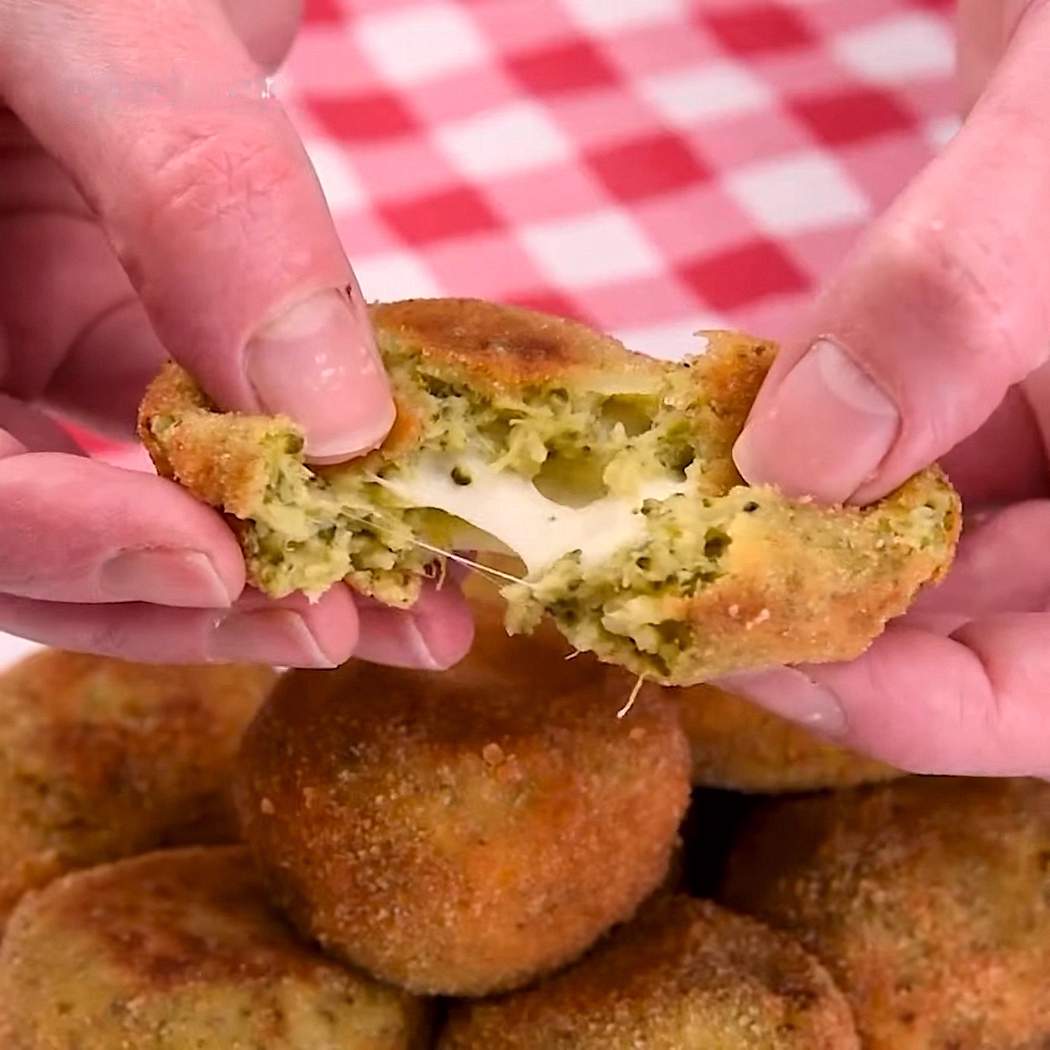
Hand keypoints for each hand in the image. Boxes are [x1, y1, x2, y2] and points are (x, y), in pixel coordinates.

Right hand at [0, 0, 472, 668]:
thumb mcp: (80, 15)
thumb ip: (193, 191)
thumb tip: (331, 417)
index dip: (57, 547)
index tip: (209, 570)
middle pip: (58, 525)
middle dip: (200, 593)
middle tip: (341, 626)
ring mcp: (55, 325)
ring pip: (161, 489)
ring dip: (291, 558)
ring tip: (418, 610)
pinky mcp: (154, 312)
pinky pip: (233, 420)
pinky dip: (320, 468)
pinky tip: (409, 502)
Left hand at [724, 0, 1049, 775]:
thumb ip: (952, 311)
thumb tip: (790, 460)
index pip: (1039, 694)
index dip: (904, 706)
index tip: (752, 662)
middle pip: (957, 625)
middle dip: (812, 610)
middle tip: (666, 588)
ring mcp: (1044, 429)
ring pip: (904, 538)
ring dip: (786, 527)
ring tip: (668, 519)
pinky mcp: (982, 373)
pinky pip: (884, 445)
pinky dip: (801, 444)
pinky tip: (721, 430)